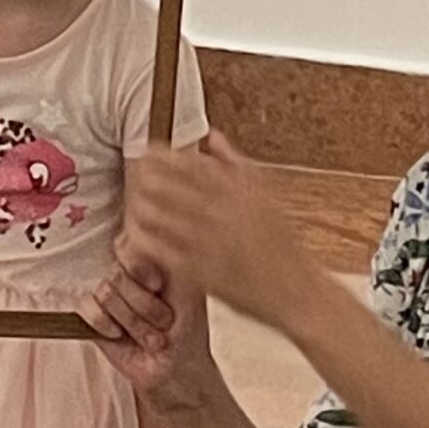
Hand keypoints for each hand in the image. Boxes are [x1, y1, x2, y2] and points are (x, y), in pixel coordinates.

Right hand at [84, 245, 215, 404]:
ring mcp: (108, 296)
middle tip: (164, 323)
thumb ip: (171, 262)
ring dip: (133, 322)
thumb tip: (150, 239)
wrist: (177, 369)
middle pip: (117, 273)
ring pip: (106, 293)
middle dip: (144, 305)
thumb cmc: (188, 331)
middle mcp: (127, 276)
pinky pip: (87, 309)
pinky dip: (105, 324)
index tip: (158, 285)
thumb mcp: (190, 291)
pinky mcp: (93, 318)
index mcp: (149, 262)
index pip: (127, 245)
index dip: (139, 267)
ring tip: (151, 339)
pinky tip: (119, 336)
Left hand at [122, 134, 319, 336]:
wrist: (296, 290)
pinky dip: (147, 240)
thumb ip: (236, 164)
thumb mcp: (266, 196)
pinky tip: (135, 233)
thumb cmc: (283, 244)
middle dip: (148, 176)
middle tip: (133, 171)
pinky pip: (166, 252)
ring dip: (144, 205)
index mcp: (240, 191)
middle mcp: (224, 214)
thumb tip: (212, 137)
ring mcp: (212, 243)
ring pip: (166, 218)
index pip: (194, 164)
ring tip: (132, 198)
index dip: (166, 155)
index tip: (149, 149)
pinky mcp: (203, 272)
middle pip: (174, 187)